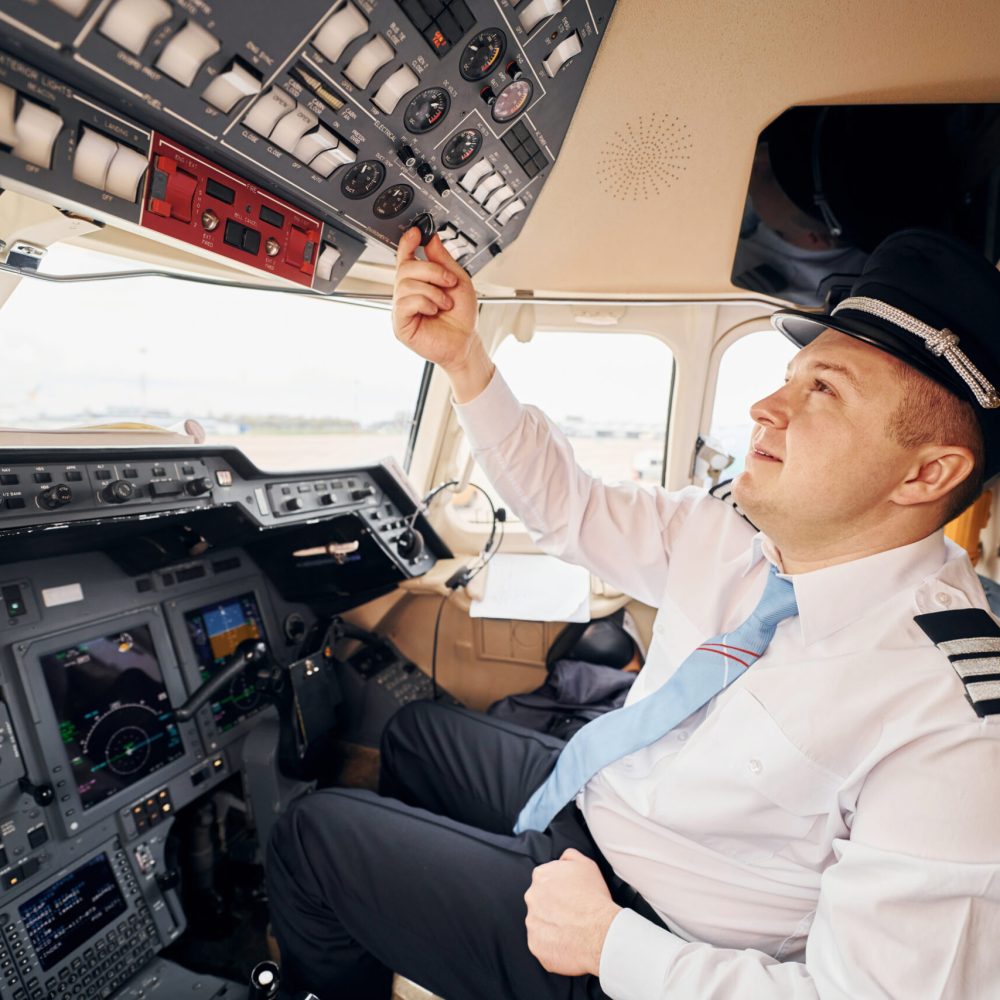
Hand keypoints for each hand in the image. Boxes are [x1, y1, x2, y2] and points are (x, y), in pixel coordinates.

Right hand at [392, 227, 479, 372]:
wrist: (466, 342)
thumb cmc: (462, 317)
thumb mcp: (458, 281)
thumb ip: (443, 260)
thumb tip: (432, 239)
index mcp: (419, 282)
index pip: (406, 257)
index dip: (408, 242)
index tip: (416, 232)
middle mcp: (407, 294)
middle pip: (405, 267)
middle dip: (431, 271)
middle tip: (449, 282)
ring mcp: (402, 308)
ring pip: (406, 284)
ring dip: (432, 291)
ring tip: (444, 303)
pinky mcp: (400, 324)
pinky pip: (405, 302)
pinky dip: (424, 302)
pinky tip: (433, 310)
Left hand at [524, 849, 621, 976]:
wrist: (601, 932)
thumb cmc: (595, 897)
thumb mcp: (586, 863)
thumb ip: (568, 856)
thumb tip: (562, 860)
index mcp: (541, 876)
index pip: (545, 880)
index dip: (559, 889)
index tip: (570, 896)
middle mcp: (531, 898)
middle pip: (540, 901)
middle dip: (553, 907)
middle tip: (572, 913)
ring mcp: (532, 923)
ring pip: (540, 923)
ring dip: (552, 926)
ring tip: (572, 930)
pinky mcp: (535, 945)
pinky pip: (542, 944)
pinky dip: (553, 945)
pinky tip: (569, 943)